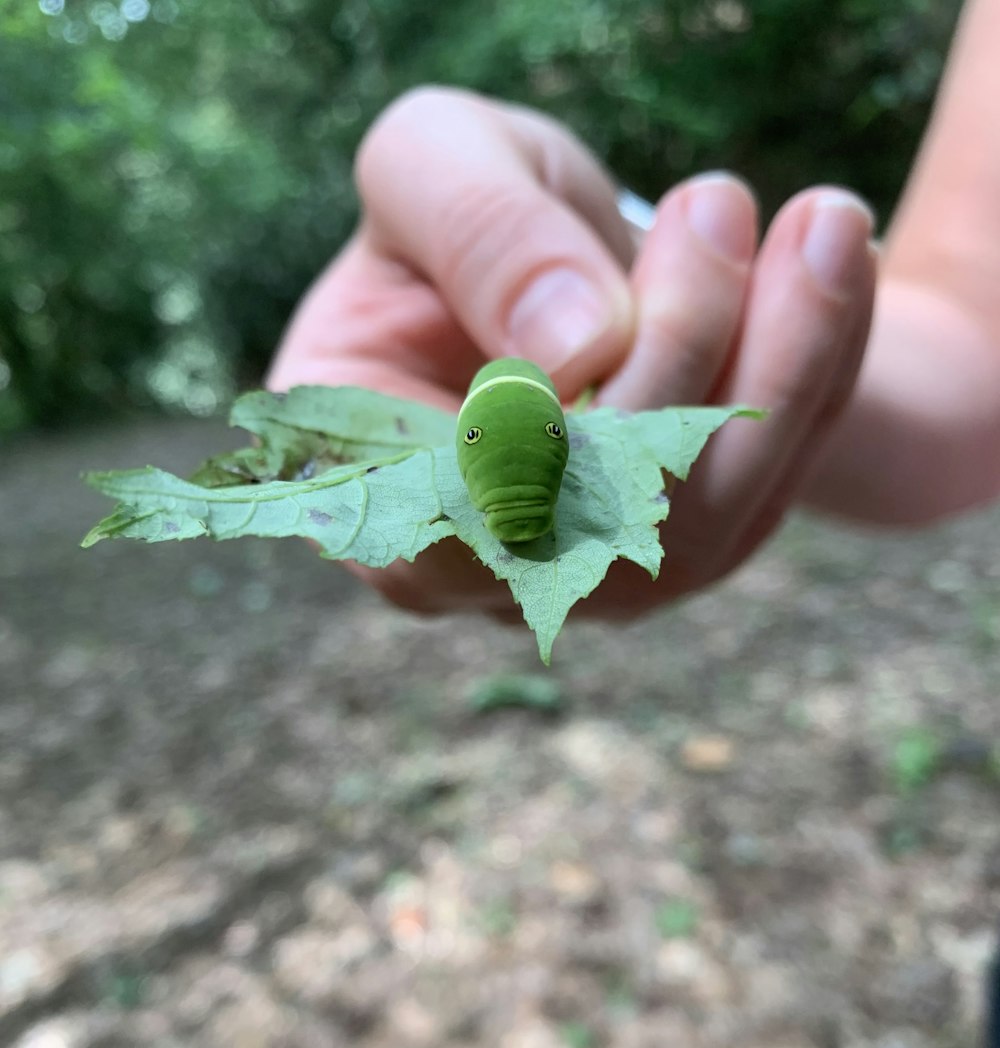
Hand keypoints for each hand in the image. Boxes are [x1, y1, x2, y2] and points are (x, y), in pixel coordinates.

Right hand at [268, 86, 876, 620]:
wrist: (569, 259)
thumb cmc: (475, 211)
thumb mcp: (437, 161)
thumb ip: (477, 233)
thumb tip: (577, 349)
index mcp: (364, 478)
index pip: (432, 522)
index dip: (521, 451)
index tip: (602, 315)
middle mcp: (477, 564)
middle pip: (586, 519)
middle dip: (676, 350)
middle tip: (716, 203)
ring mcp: (590, 577)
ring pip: (700, 520)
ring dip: (780, 364)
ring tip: (819, 222)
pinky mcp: (692, 552)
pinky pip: (771, 485)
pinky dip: (821, 374)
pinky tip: (835, 264)